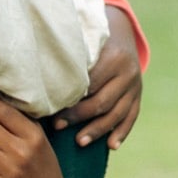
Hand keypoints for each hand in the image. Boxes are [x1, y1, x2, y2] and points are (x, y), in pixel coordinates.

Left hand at [53, 5, 142, 149]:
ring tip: (80, 142)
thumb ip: (69, 60)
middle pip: (102, 101)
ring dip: (98, 130)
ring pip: (117, 113)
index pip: (90, 84)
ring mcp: (135, 85)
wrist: (121, 32)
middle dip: (79, 116)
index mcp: (114, 57)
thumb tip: (40, 81)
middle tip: (58, 126)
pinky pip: (131, 116)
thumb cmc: (91, 38)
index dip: (71, 100)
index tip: (51, 111)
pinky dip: (121, 132)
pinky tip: (111, 146)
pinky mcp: (138, 95)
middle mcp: (128, 72)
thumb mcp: (83, 42)